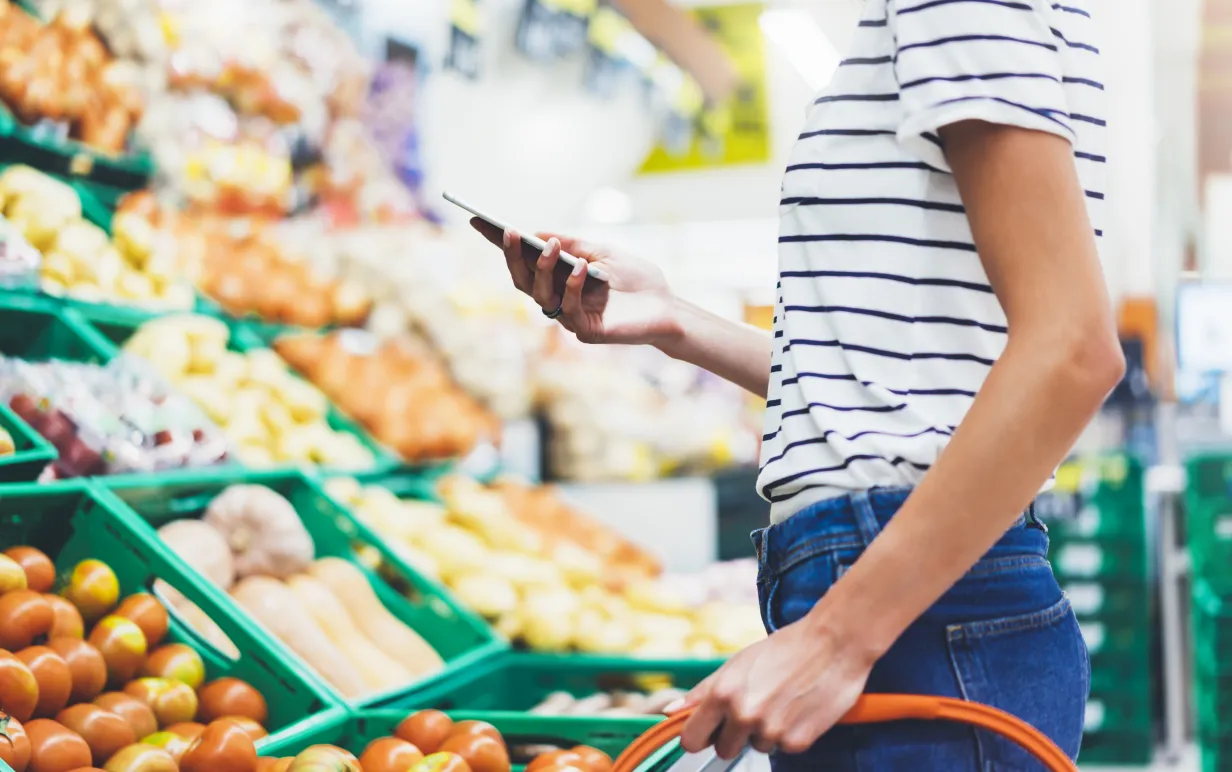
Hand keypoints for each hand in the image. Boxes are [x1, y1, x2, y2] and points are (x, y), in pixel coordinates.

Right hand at [469, 218, 679, 345]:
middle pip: (523, 280)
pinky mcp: (586, 331)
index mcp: (558, 278)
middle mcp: (558, 298)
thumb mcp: (603, 251)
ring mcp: (569, 317)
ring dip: (542, 269)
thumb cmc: (636, 278)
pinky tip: (581, 267)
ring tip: (552, 247)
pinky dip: (572, 286)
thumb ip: (573, 244)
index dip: (500, 243)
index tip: (479, 220)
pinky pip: (569, 308)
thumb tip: (538, 234)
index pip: (523, 260)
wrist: (667, 305)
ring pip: (540, 296)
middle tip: (509, 232)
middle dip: (513, 256)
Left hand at [671, 617, 875, 759]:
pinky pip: (784, 748)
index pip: (691, 739)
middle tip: (755, 707)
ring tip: (782, 702)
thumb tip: (669, 712)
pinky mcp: (798, 741)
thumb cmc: (785, 648)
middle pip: (723, 749)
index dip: (699, 736)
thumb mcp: (737, 663)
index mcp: (723, 692)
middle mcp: (744, 714)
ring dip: (766, 732)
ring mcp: (771, 730)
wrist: (834, 643)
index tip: (708, 731)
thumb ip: (703, 691)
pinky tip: (799, 709)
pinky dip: (790, 734)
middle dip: (735, 735)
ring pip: (756, 747)